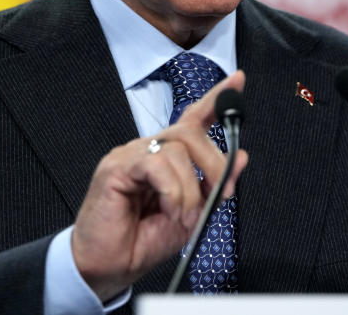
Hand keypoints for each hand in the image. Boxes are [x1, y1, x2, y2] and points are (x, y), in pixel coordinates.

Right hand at [71, 71, 248, 300]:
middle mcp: (148, 150)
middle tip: (222, 195)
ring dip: (191, 189)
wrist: (107, 267)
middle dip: (215, 162)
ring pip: (176, 149)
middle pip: (190, 132)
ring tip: (183, 216)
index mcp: (166, 158)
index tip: (238, 81)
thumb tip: (240, 158)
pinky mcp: (116, 167)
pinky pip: (155, 164)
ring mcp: (130, 155)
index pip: (192, 119)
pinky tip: (169, 209)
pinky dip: (172, 190)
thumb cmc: (141, 241)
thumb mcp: (191, 214)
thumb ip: (213, 186)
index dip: (215, 100)